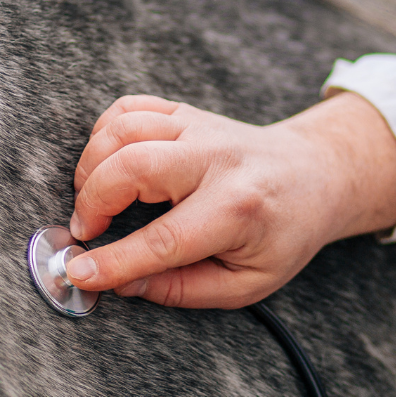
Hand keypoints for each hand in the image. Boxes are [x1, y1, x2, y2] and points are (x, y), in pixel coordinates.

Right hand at [66, 91, 395, 308]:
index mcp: (238, 209)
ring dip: (91, 165)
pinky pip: (128, 107)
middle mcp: (215, 159)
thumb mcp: (248, 283)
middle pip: (133, 165)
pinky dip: (102, 132)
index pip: (163, 239)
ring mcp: (198, 126)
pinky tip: (103, 162)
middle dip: (92, 201)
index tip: (80, 272)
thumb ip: (183, 289)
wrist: (316, 174)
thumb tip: (123, 285)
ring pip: (123, 128)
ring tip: (91, 199)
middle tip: (85, 231)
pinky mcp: (184, 110)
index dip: (114, 260)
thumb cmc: (283, 234)